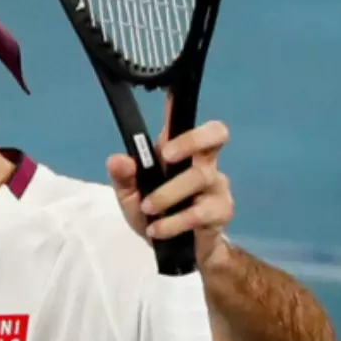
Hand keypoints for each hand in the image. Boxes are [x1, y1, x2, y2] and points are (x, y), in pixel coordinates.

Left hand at [106, 111, 234, 269]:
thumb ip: (123, 178)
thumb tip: (118, 159)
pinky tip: (157, 230)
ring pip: (200, 176)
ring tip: (148, 210)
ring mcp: (216, 184)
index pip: (183, 119)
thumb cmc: (154, 214)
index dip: (180, 102)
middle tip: (166, 156)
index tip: (169, 86)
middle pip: (216, 133)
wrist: (177, 253)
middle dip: (191, 139)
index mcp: (178, 151)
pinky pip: (200, 211)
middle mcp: (203, 161)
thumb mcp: (130, 197)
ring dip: (168, 194)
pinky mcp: (222, 210)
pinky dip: (173, 222)